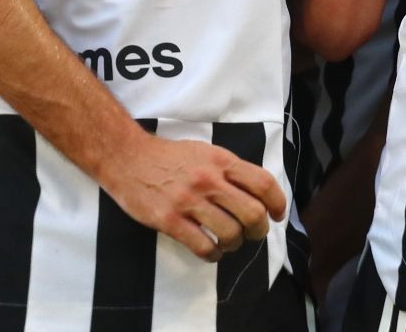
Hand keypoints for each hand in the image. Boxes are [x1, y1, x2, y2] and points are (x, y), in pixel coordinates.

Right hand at [97, 133, 287, 260]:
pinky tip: (210, 251)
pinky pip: (202, 246)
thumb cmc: (168, 157)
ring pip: (230, 234)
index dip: (278, 203)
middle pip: (252, 213)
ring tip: (227, 242)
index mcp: (220, 160)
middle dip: (259, 230)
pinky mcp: (169, 220)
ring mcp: (188, 201)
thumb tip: (257, 194)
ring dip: (234, 244)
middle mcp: (208, 180)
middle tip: (252, 234)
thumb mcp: (204, 151)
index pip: (263, 183)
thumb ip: (229, 170)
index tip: (277, 215)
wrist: (126, 158)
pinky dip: (213, 254)